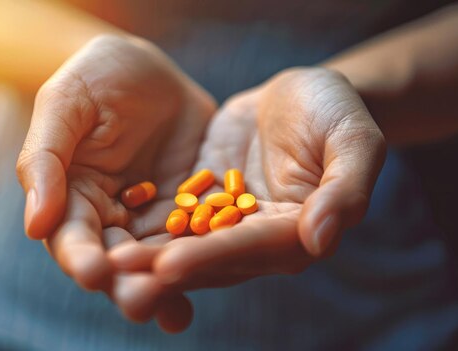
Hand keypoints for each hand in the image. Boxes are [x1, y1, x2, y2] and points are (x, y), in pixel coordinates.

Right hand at [15, 34, 215, 330]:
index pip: (71, 234)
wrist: (149, 68)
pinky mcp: (188, 207)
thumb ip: (46, 160)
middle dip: (125, 284)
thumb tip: (35, 226)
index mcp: (71, 195)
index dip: (79, 254)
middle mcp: (110, 215)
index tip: (91, 272)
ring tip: (173, 311)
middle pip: (115, 258)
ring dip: (164, 286)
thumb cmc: (96, 77)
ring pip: (155, 257)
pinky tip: (214, 276)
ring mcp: (151, 215)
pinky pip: (195, 235)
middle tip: (140, 304)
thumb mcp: (65, 104)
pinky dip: (202, 259)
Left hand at [109, 67, 385, 328]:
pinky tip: (105, 231)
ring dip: (144, 257)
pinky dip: (142, 227)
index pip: (252, 248)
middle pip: (210, 259)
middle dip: (163, 268)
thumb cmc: (335, 112)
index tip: (170, 265)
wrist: (301, 94)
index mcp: (297, 231)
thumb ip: (346, 190)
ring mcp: (228, 223)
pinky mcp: (204, 204)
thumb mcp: (354, 141)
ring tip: (103, 261)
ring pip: (184, 245)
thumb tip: (321, 240)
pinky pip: (170, 219)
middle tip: (118, 275)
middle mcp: (258, 238)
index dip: (212, 257)